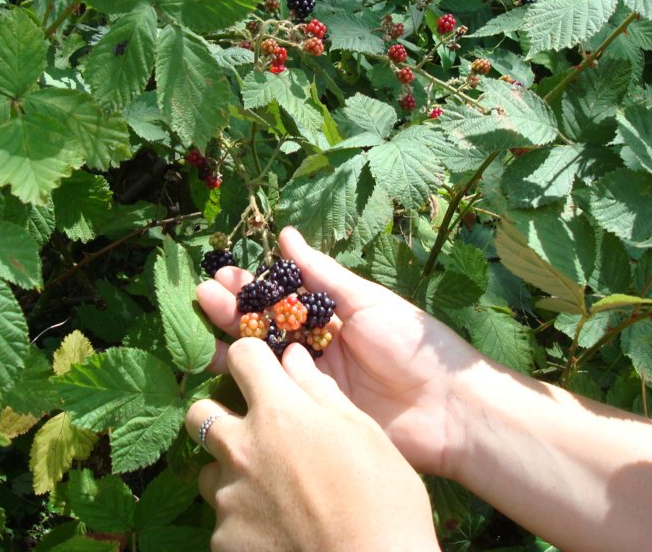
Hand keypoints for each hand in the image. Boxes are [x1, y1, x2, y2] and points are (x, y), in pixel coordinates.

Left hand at [185, 337, 438, 551]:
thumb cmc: (383, 501)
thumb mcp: (364, 433)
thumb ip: (320, 392)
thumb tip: (295, 358)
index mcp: (278, 411)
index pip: (242, 356)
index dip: (254, 359)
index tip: (265, 371)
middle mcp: (242, 448)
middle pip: (200, 413)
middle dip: (218, 414)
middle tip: (252, 433)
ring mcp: (229, 497)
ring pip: (209, 471)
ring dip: (231, 473)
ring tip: (271, 492)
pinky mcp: (224, 541)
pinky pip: (223, 521)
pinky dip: (244, 522)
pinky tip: (278, 531)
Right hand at [197, 226, 480, 476]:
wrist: (448, 408)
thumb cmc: (411, 344)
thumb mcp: (366, 301)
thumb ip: (324, 274)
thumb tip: (286, 234)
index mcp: (332, 317)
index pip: (283, 298)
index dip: (253, 286)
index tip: (223, 274)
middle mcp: (317, 348)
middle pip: (266, 327)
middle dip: (234, 310)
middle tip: (203, 295)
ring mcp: (311, 384)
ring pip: (263, 360)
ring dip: (232, 343)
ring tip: (203, 326)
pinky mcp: (311, 417)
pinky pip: (274, 397)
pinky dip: (247, 384)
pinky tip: (221, 370)